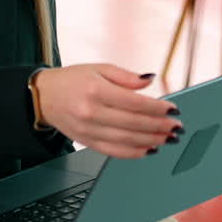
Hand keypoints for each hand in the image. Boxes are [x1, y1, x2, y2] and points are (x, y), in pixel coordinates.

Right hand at [34, 65, 180, 158]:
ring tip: (168, 139)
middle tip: (177, 127)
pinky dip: (133, 152)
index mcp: (96, 89)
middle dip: (159, 126)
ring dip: (151, 141)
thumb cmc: (73, 79)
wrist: (44, 97)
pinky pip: (114, 151)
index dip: (157, 108)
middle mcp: (91, 111)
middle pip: (133, 123)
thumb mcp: (99, 68)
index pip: (134, 102)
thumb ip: (126, 76)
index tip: (173, 109)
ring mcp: (88, 130)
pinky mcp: (86, 142)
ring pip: (126, 140)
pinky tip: (149, 149)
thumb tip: (150, 80)